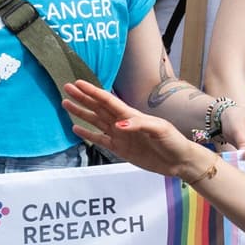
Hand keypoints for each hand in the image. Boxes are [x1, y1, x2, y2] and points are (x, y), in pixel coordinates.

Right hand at [62, 77, 216, 179]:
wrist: (178, 161)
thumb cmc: (173, 141)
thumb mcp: (159, 129)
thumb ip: (139, 125)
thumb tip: (118, 125)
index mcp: (131, 114)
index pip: (107, 100)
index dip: (92, 92)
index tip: (78, 83)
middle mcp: (123, 122)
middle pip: (98, 107)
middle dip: (82, 98)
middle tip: (66, 88)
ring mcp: (120, 135)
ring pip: (95, 121)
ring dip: (81, 112)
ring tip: (66, 104)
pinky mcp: (120, 149)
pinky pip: (100, 139)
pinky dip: (87, 134)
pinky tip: (76, 128)